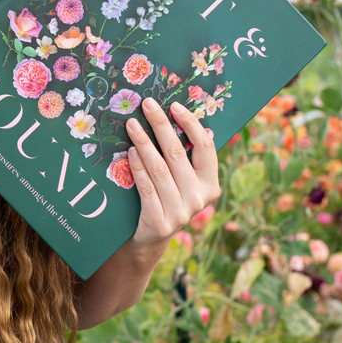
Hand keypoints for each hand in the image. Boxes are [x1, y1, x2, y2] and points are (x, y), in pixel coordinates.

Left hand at [123, 98, 220, 247]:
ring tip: (132, 125)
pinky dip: (137, 167)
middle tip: (147, 105)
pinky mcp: (161, 221)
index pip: (205, 148)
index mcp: (211, 184)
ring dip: (144, 143)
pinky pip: (146, 187)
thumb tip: (175, 115)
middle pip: (178, 154)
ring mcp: (181, 212)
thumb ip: (183, 157)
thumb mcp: (180, 179)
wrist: (150, 237)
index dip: (191, 124)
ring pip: (160, 169)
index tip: (174, 106)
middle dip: (161, 125)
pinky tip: (130, 151)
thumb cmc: (165, 198)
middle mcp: (200, 198)